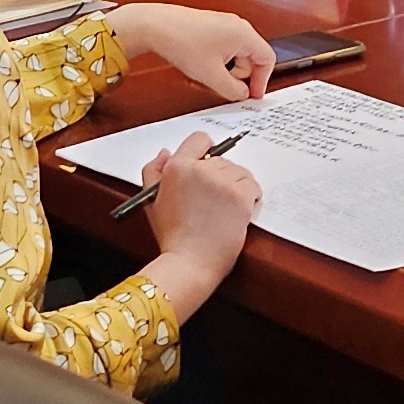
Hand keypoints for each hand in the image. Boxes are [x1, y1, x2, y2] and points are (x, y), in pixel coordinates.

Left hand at [113, 4, 274, 100]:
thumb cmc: (182, 42)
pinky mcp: (211, 26)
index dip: (262, 80)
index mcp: (244, 34)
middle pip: (253, 57)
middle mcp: (237, 25)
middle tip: (228, 87)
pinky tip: (203, 66)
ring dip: (229, 69)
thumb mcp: (212, 76)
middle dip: (242, 76)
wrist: (156, 26)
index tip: (253, 94)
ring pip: (238, 53)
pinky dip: (219, 60)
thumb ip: (233, 90)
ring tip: (210, 75)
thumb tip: (242, 94)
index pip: (267, 59)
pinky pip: (225, 47)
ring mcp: (224, 24)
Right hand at [141, 130, 261, 277]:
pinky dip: (250, 196)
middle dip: (220, 176)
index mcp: (177, 167)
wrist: (189, 263)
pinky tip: (238, 210)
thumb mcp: (151, 200)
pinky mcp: (240, 196)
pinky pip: (252, 185)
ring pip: (239, 171)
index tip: (208, 168)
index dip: (205, 153)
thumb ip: (153, 170)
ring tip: (224, 208)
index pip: (200, 139)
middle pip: (221, 159)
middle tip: (213, 200)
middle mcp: (200, 169)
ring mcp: (222, 182)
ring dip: (236, 186)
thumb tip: (165, 152)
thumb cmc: (171, 237)